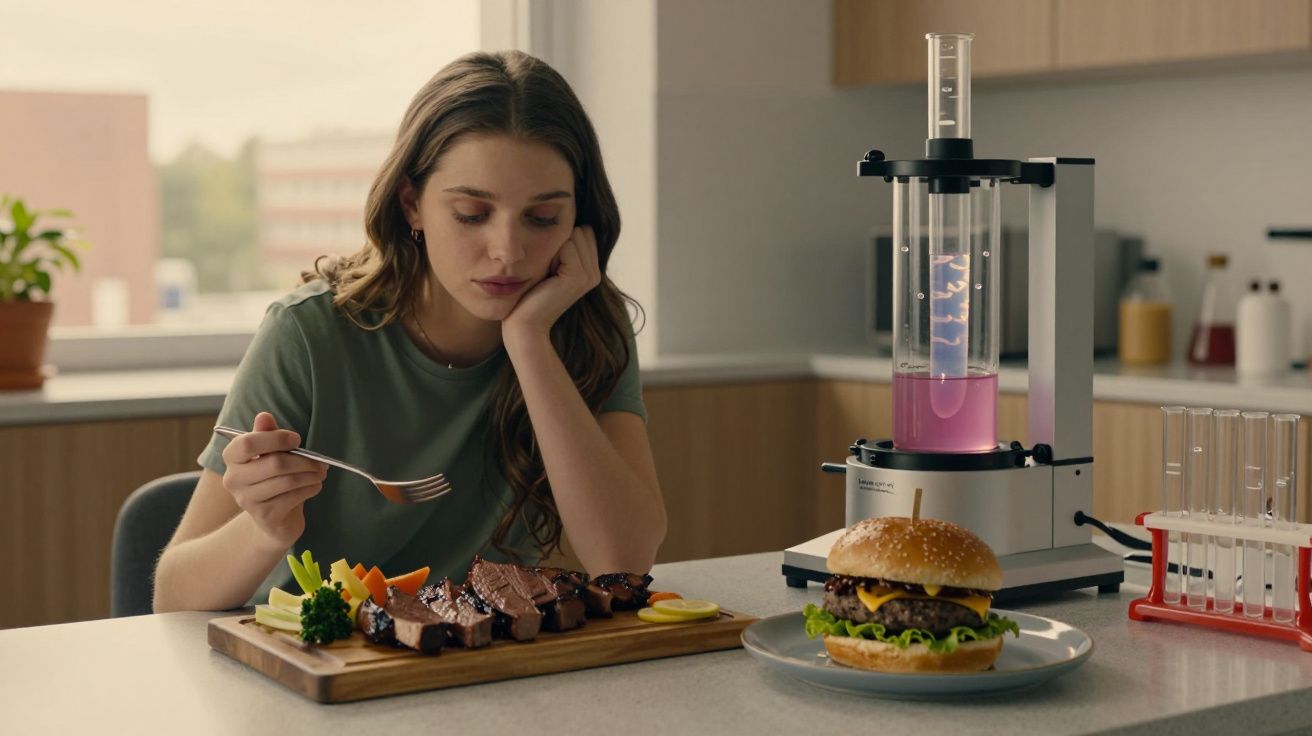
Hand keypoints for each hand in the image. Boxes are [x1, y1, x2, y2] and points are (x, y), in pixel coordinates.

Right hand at [220, 412, 326, 547]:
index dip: (276, 438)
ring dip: (311, 475)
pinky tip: (315, 485)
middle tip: (320, 461)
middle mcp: (233, 480)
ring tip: (321, 472)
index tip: (297, 439)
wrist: (274, 517)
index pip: (248, 443)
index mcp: (232, 458)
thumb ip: (266, 434)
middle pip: (275, 463)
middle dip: (304, 460)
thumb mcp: (270, 453)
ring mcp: (246, 500)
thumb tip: (264, 416)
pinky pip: (293, 497)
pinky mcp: (264, 516)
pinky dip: (310, 489)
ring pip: (287, 481)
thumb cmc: (273, 477)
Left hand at [502, 225, 600, 340]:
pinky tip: (545, 276)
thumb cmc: (529, 294)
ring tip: (546, 273)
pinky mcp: (578, 277)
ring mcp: (590, 275)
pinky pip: (566, 245)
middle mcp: (595, 272)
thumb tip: (562, 217)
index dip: (561, 239)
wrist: (525, 324)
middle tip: (546, 270)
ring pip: (573, 235)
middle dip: (558, 241)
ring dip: (552, 247)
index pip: (583, 230)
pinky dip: (550, 254)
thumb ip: (562, 247)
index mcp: (591, 269)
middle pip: (580, 229)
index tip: (549, 265)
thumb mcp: (549, 266)